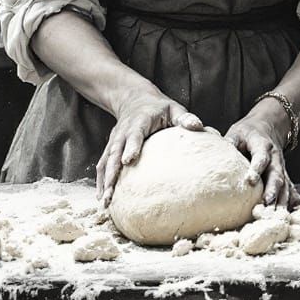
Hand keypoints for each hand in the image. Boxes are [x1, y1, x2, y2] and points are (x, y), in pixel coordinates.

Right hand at [96, 90, 201, 205]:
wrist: (134, 97)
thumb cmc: (159, 107)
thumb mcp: (173, 108)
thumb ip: (184, 118)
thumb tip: (198, 127)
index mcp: (139, 121)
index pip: (134, 134)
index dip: (131, 146)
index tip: (128, 160)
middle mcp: (123, 131)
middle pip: (115, 152)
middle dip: (112, 173)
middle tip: (112, 193)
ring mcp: (115, 139)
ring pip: (106, 160)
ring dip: (105, 180)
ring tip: (106, 201)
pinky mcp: (111, 146)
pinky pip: (102, 164)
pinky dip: (101, 179)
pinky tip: (102, 197)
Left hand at [224, 105, 299, 209]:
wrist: (268, 126)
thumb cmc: (247, 132)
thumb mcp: (237, 132)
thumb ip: (230, 143)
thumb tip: (219, 154)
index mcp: (262, 145)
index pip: (260, 157)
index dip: (256, 168)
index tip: (251, 181)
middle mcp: (275, 158)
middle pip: (276, 175)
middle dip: (273, 190)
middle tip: (267, 203)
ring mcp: (281, 168)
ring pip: (285, 185)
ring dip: (282, 201)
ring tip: (277, 216)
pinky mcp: (284, 176)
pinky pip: (290, 190)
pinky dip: (296, 202)